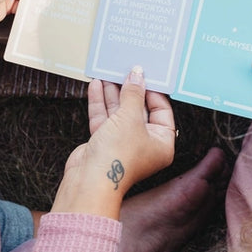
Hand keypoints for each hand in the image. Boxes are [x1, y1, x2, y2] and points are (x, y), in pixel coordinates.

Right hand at [53, 67, 176, 218]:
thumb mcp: (130, 117)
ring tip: (108, 73)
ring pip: (119, 113)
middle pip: (139, 110)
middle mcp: (144, 144)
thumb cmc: (118, 155)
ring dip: (113, 94)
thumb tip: (137, 75)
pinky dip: (100, 103)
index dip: (153, 92)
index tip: (144, 75)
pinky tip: (97, 86)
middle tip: (125, 71)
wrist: (89, 180)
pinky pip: (104, 119)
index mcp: (162, 143)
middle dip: (130, 90)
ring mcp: (123, 143)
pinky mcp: (104, 143)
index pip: (162, 111)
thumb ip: (133, 94)